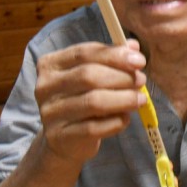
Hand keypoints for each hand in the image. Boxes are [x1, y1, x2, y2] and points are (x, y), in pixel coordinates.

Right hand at [35, 38, 146, 162]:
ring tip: (140, 99)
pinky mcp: (59, 136)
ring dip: (123, 99)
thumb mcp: (92, 75)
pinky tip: (126, 118)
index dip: (114, 55)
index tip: (139, 60)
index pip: (84, 53)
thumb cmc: (81, 99)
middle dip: (121, 77)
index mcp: (51, 64)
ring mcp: (50, 113)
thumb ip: (110, 58)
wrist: (65, 140)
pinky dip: (115, 122)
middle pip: (88, 76)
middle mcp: (45, 86)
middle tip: (141, 80)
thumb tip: (133, 46)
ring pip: (93, 102)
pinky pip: (93, 128)